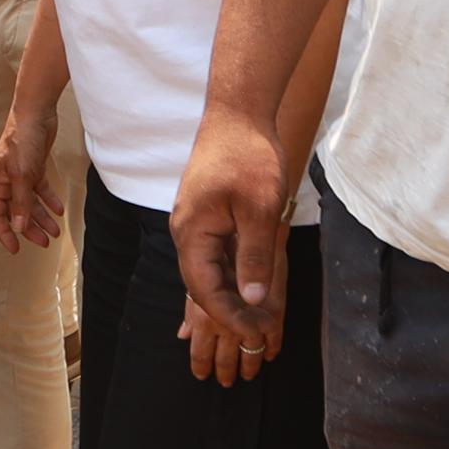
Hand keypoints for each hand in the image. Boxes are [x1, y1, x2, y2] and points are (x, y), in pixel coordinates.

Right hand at [0, 114, 60, 255]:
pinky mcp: (33, 167)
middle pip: (16, 211)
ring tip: (55, 232)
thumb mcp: (22, 175)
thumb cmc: (22, 140)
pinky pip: (40, 189)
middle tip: (44, 243)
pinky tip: (59, 210)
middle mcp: (5, 180)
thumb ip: (21, 202)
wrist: (35, 113)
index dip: (5, 233)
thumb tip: (18, 227)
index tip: (15, 249)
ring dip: (42, 217)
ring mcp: (19, 174)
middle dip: (29, 228)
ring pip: (30, 202)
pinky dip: (49, 200)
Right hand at [170, 114, 297, 349]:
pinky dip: (233, 275)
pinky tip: (252, 287)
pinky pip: (216, 255)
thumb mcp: (259, 209)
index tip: (256, 333)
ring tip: (260, 317)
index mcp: (192, 233)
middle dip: (230, 312)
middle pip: (203, 285)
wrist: (239, 114)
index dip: (229, 316)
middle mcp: (186, 232)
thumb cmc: (249, 156)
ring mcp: (195, 224)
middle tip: (262, 334)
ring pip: (210, 272)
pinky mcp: (207, 216)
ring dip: (233, 295)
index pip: (203, 290)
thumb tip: (255, 299)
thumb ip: (254, 256)